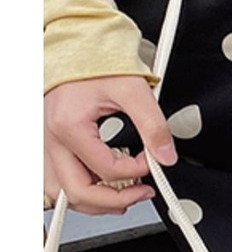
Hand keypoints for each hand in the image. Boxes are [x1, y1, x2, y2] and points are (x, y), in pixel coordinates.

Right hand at [44, 76, 176, 214]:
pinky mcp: (49, 146)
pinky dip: (80, 190)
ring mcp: (46, 144)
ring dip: (94, 201)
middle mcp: (51, 138)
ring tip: (123, 194)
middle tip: (142, 191)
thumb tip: (166, 156)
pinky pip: (57, 182)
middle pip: (76, 192)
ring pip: (61, 194)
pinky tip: (102, 184)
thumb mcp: (134, 90)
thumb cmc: (98, 65)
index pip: (105, 169)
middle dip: (115, 201)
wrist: (79, 50)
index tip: (152, 162)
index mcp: (69, 126)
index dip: (136, 172)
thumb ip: (154, 125)